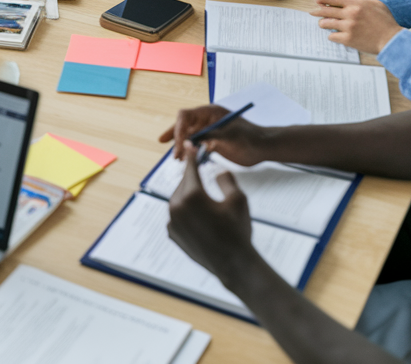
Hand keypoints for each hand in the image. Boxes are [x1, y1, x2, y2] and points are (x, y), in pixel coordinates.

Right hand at [159, 104, 267, 166]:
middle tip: (175, 154)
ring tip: (178, 160)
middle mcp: (207, 120)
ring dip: (183, 147)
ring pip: (189, 137)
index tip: (180, 143)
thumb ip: (210, 135)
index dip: (179, 128)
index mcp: (210, 112)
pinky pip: (196, 146)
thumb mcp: (230, 135)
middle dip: (177, 139)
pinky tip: (187, 160)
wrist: (264, 147)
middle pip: (184, 126)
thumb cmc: (251, 137)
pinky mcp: (212, 143)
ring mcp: (209, 132)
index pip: (186, 116)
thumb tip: (191, 139)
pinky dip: (190, 153)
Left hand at [167, 141, 253, 282]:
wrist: (233, 265)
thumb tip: (217, 170)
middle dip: (193, 178)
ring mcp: (172, 222)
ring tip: (203, 197)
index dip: (192, 156)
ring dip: (188, 195)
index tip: (190, 145)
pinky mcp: (172, 234)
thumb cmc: (237, 231)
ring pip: (178, 199)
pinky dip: (184, 211)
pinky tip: (198, 215)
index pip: (191, 169)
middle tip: (201, 173)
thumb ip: (226, 179)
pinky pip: (176, 215)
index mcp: (192, 195)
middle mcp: (177, 207)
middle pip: (183, 184)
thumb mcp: (238, 199)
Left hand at [309, 0, 401, 54]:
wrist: (392, 40)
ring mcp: (348, 27)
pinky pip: (331, 36)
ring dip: (323, 23)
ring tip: (325, 24)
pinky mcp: (347, 39)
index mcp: (356, 3)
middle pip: (324, 10)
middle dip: (317, 11)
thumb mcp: (374, 3)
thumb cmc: (385, 21)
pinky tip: (337, 35)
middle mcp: (350, 14)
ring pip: (325, 23)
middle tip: (313, 12)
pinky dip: (333, 36)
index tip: (317, 0)